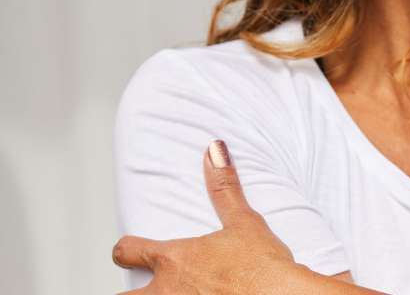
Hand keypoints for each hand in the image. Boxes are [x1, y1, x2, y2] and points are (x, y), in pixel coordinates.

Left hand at [112, 140, 301, 293]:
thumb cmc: (261, 266)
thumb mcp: (244, 221)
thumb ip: (225, 187)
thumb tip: (215, 150)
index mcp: (173, 260)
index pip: (128, 251)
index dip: (127, 249)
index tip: (128, 250)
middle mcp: (166, 292)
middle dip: (128, 293)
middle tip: (138, 289)